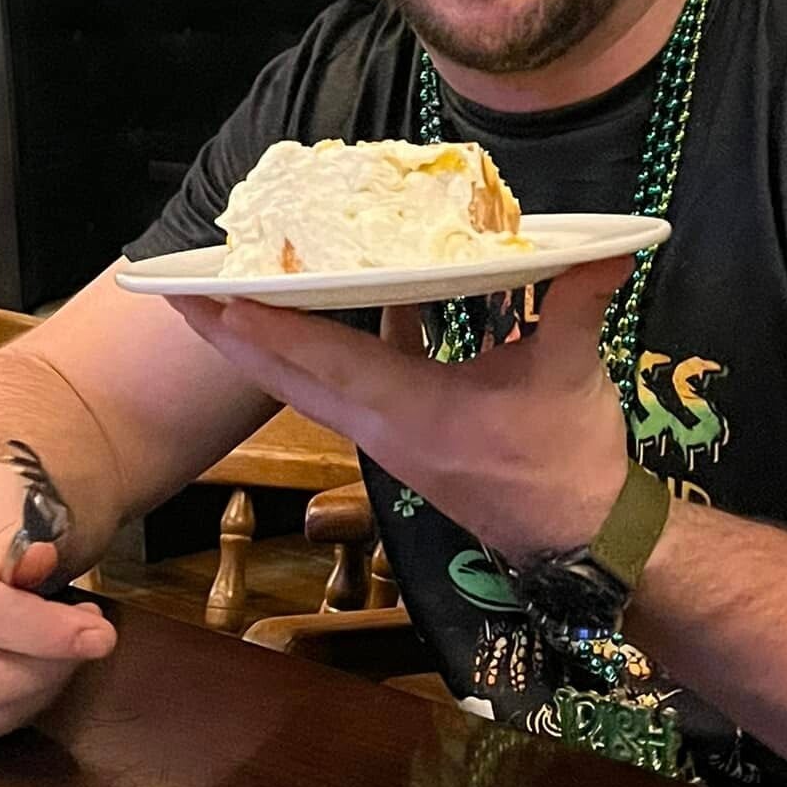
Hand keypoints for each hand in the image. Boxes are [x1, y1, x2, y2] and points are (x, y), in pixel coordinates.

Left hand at [172, 256, 636, 561]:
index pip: (324, 360)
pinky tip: (348, 302)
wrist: (578, 539)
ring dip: (262, 345)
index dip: (270, 326)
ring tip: (223, 299)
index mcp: (410, 409)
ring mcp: (385, 437)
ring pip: (305, 387)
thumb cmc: (567, 459)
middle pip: (285, 378)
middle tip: (177, 291)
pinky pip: (344, 388)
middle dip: (229, 334)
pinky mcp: (402, 439)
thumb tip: (608, 246)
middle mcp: (380, 426)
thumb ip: (577, 304)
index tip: (216, 296)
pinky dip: (325, 350)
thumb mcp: (571, 374)